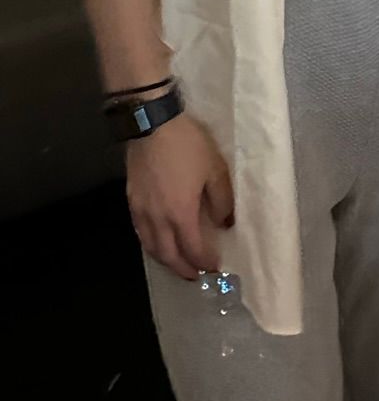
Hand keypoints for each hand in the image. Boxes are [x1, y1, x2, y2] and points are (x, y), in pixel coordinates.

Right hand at [125, 113, 234, 279]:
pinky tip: (157, 241)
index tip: (214, 267)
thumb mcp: (215, 170)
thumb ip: (222, 200)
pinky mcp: (131, 199)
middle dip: (183, 268)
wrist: (151, 124)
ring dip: (165, 259)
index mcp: (180, 213)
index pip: (192, 248)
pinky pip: (140, 232)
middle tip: (195, 276)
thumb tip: (224, 223)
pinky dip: (151, 244)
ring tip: (177, 264)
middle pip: (168, 254)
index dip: (203, 261)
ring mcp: (141, 210)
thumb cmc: (187, 145)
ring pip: (150, 246)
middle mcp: (157, 218)